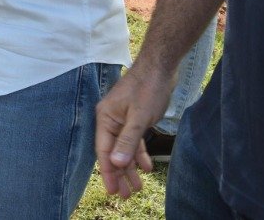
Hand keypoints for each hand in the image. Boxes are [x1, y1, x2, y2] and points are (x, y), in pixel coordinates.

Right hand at [94, 63, 176, 198]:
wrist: (160, 67)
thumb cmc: (147, 88)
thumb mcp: (138, 118)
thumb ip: (128, 141)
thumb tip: (116, 163)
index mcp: (105, 118)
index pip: (104, 150)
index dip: (107, 172)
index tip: (111, 191)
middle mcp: (110, 120)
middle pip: (113, 152)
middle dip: (119, 174)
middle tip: (125, 195)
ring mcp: (122, 119)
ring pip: (124, 149)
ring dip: (130, 167)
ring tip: (136, 187)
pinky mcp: (134, 118)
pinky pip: (134, 141)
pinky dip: (139, 154)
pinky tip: (146, 167)